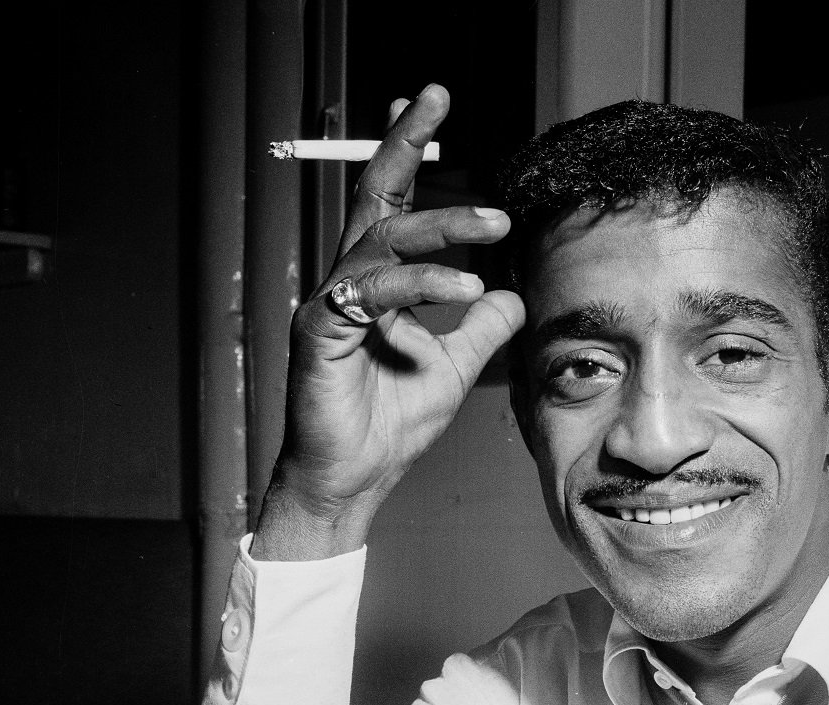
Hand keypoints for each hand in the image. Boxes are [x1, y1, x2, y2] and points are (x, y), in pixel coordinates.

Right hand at [255, 84, 524, 559]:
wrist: (352, 480)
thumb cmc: (389, 427)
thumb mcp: (453, 370)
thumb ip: (480, 330)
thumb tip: (511, 295)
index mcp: (374, 285)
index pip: (393, 208)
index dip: (409, 156)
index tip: (433, 107)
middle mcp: (347, 283)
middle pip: (375, 198)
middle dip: (405, 145)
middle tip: (438, 100)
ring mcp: (328, 304)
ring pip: (381, 240)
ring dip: (442, 227)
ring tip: (494, 225)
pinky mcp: (318, 333)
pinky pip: (369, 292)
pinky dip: (419, 285)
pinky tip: (465, 287)